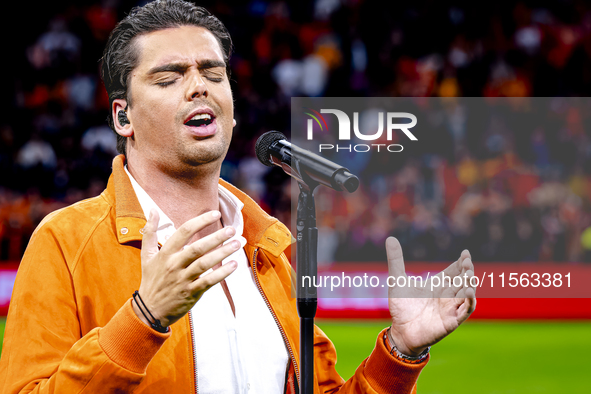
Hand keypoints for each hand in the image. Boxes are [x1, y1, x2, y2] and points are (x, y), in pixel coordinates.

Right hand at [133, 209, 238, 327]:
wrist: (149, 310)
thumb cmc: (151, 280)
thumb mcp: (147, 255)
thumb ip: (150, 232)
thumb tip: (152, 210)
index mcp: (165, 253)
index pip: (184, 231)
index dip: (201, 221)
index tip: (215, 214)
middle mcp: (174, 264)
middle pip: (197, 247)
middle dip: (216, 237)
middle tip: (232, 229)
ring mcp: (183, 279)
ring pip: (205, 263)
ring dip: (223, 253)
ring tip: (237, 244)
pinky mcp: (191, 292)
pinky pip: (208, 281)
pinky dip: (222, 273)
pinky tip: (233, 265)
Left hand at [386, 237, 475, 356]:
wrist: (400, 330)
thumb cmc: (401, 307)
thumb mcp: (397, 281)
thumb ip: (396, 260)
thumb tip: (390, 238)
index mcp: (437, 285)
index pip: (454, 271)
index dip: (461, 262)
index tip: (465, 253)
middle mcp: (447, 295)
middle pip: (462, 280)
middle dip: (466, 271)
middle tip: (467, 262)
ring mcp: (450, 308)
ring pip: (466, 294)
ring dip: (470, 284)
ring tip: (469, 274)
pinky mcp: (452, 321)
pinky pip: (465, 310)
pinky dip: (469, 301)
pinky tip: (469, 291)